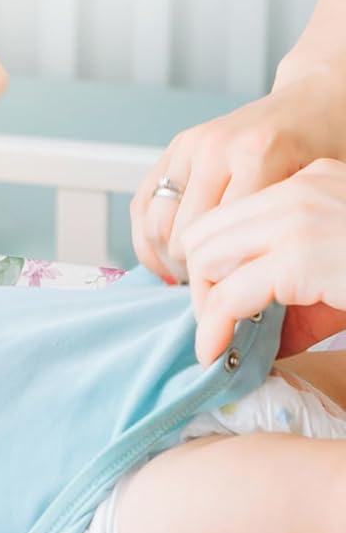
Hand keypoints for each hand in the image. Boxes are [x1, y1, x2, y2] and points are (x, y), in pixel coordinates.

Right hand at [131, 66, 345, 281]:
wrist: (314, 102)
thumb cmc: (326, 148)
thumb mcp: (320, 191)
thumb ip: (284, 232)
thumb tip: (250, 294)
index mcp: (257, 155)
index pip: (219, 239)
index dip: (222, 282)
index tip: (233, 305)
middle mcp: (215, 147)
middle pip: (181, 236)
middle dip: (194, 275)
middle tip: (216, 293)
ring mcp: (189, 146)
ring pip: (154, 224)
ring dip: (166, 261)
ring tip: (192, 278)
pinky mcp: (173, 148)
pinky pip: (141, 205)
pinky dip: (147, 241)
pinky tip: (168, 261)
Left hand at [183, 159, 345, 363]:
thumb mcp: (338, 268)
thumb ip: (294, 282)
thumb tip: (240, 326)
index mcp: (314, 181)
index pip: (229, 215)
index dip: (213, 263)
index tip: (217, 302)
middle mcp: (301, 189)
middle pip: (206, 233)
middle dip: (201, 283)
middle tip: (217, 325)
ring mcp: (298, 218)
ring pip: (207, 260)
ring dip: (205, 306)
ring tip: (221, 341)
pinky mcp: (298, 257)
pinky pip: (228, 295)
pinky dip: (215, 328)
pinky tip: (217, 351)